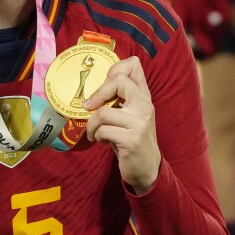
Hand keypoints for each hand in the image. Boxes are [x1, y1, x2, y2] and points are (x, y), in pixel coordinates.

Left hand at [82, 57, 160, 194]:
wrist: (147, 168)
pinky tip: (102, 141)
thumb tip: (94, 86)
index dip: (114, 69)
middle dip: (97, 94)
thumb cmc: (131, 139)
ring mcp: (139, 123)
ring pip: (103, 112)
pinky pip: (103, 130)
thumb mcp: (130, 115)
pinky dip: (97, 136)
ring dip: (92, 125)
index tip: (103, 88)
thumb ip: (121, 98)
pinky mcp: (132, 140)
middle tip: (88, 108)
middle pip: (118, 81)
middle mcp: (145, 106)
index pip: (132, 66)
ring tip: (96, 133)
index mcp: (144, 96)